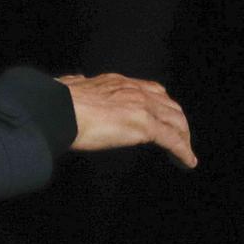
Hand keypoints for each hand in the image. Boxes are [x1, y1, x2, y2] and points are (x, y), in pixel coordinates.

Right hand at [58, 73, 196, 168]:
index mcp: (117, 82)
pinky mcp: (144, 125)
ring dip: (183, 137)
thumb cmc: (56, 103)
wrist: (57, 110)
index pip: (150, 90)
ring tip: (185, 153)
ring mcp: (141, 106)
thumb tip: (71, 81)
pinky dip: (183, 151)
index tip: (162, 116)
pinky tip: (187, 162)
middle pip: (169, 104)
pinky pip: (172, 139)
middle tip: (179, 137)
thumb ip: (76, 84)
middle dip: (177, 122)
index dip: (161, 105)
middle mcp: (134, 90)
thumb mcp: (70, 86)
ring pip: (176, 121)